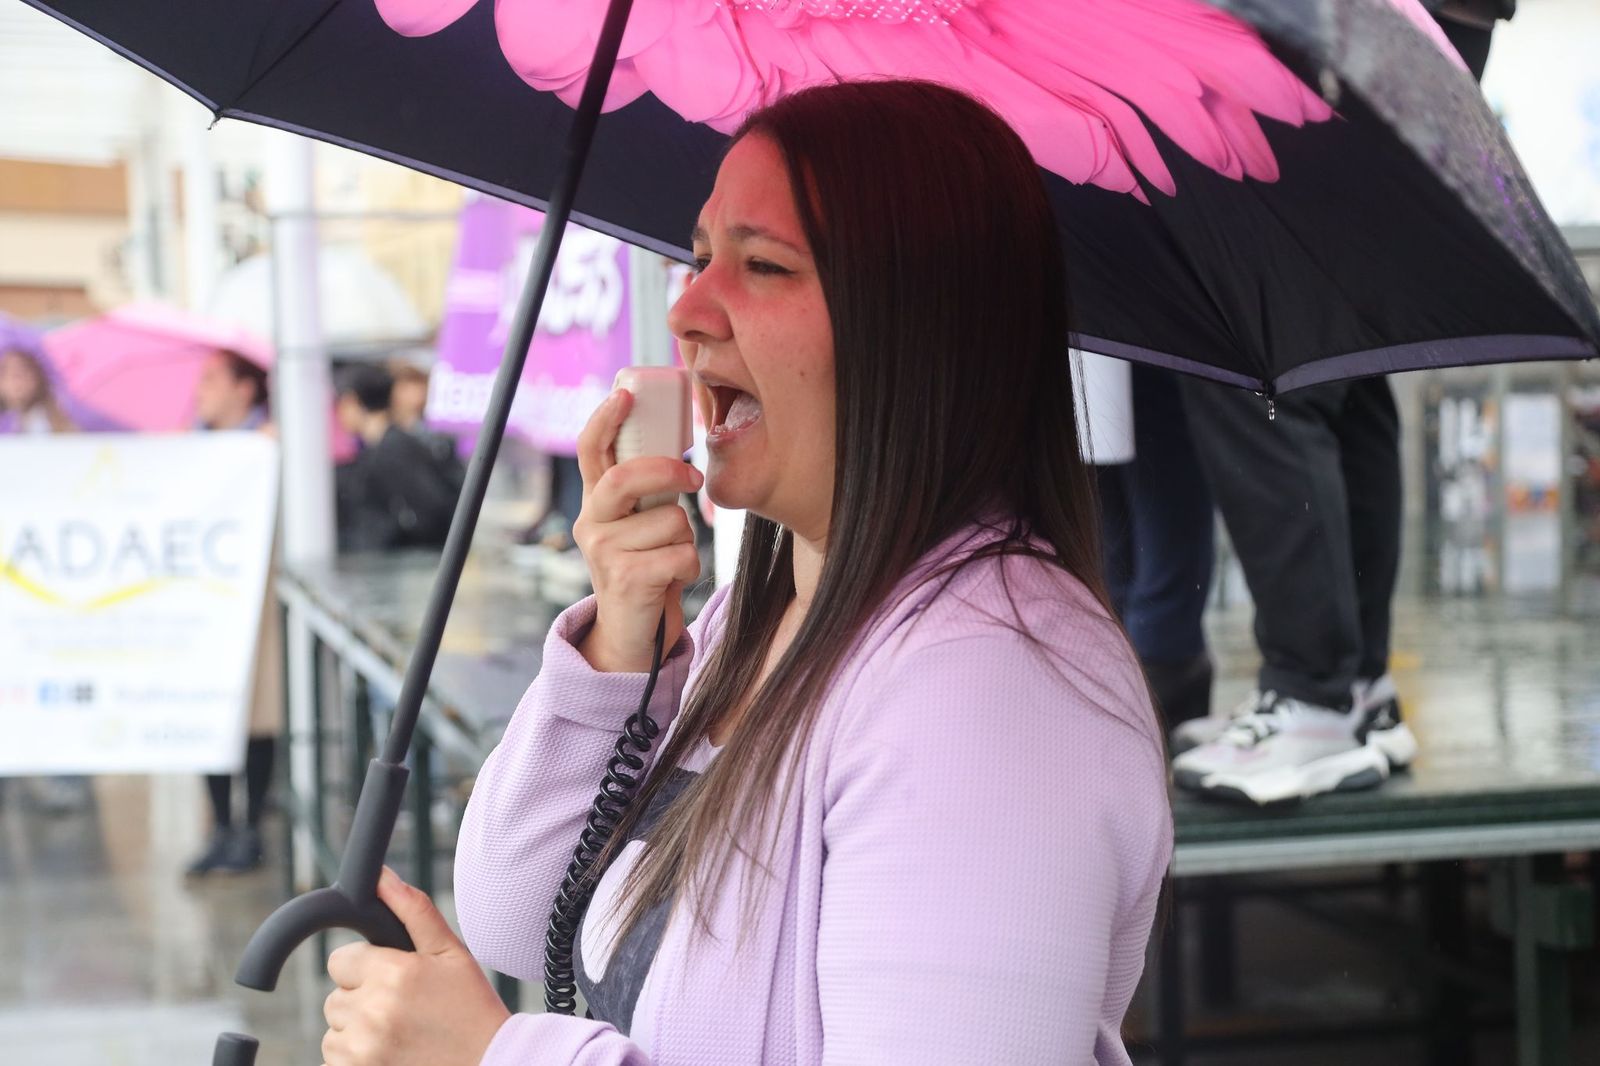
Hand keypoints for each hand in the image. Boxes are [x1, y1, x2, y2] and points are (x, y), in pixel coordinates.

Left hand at [321, 868, 509, 1065]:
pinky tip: (392, 1054)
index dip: (366, 966)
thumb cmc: (471, 1007)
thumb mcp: (451, 953)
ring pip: (334, 1030)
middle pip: (336, 997)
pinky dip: (356, 1058)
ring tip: (400, 1034)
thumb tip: (381, 876)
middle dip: (363, 999)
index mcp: (394, 973)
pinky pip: (335, 1059)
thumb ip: (413, 910)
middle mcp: (372, 1011)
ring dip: (358, 1031)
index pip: (341, 960)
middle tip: (403, 1008)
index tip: (392, 978)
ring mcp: (362, 1050)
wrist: (489, 1063)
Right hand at [572, 388, 703, 671]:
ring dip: (686, 539)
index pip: (591, 451)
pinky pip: (681, 555)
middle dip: (669, 471)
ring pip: (669, 520)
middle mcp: (592, 523)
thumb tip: (683, 455)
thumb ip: (648, 491)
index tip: (625, 394)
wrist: (634, 634)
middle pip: (627, 478)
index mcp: (597, 502)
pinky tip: (675, 578)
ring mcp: (603, 553)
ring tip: (672, 556)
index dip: (605, 419)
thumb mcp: (641, 523)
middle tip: (694, 477)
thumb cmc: (648, 567)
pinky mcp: (626, 581)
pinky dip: (691, 566)